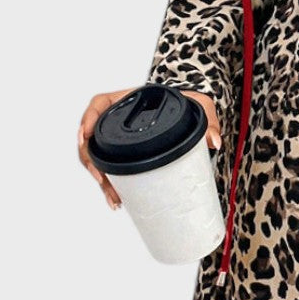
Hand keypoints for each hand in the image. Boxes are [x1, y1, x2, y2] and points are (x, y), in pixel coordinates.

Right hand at [77, 88, 222, 210]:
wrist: (191, 112)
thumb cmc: (190, 103)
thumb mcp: (199, 107)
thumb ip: (208, 121)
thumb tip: (214, 142)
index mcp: (130, 100)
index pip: (100, 103)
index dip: (88, 118)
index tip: (84, 135)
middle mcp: (119, 118)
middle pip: (93, 137)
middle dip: (92, 161)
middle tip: (102, 180)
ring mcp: (120, 137)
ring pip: (99, 157)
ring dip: (101, 179)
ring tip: (114, 199)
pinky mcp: (125, 153)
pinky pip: (111, 167)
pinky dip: (112, 184)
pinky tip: (118, 199)